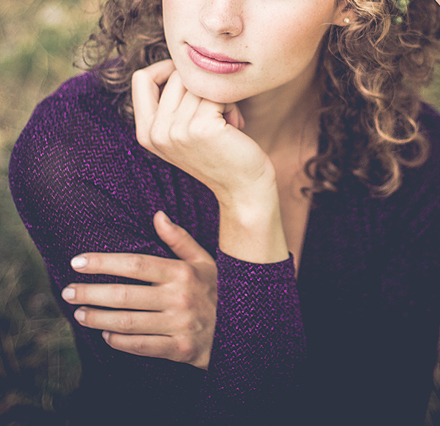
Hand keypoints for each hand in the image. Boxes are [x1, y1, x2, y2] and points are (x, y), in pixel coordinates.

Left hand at [61, 212, 216, 369]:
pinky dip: (120, 342)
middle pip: (125, 294)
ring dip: (99, 318)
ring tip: (79, 313)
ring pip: (128, 322)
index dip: (104, 262)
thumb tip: (157, 214)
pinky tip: (106, 336)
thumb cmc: (219, 289)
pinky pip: (142, 346)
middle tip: (68, 290)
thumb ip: (179, 239)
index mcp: (182, 272)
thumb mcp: (204, 260)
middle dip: (91, 292)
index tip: (78, 262)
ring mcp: (179, 325)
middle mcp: (179, 298)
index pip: (135, 265)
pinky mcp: (179, 350)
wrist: (246, 328)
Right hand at [133, 61, 287, 263]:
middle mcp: (155, 132)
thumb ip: (171, 101)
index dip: (166, 69)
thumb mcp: (184, 129)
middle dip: (202, 86)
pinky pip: (218, 93)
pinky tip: (234, 127)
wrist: (243, 189)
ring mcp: (176, 131)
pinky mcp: (200, 128)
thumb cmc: (220, 150)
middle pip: (175, 75)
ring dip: (219, 97)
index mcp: (145, 132)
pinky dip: (231, 104)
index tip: (191, 82)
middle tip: (216, 113)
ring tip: (225, 122)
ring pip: (199, 83)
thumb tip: (176, 59)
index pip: (141, 78)